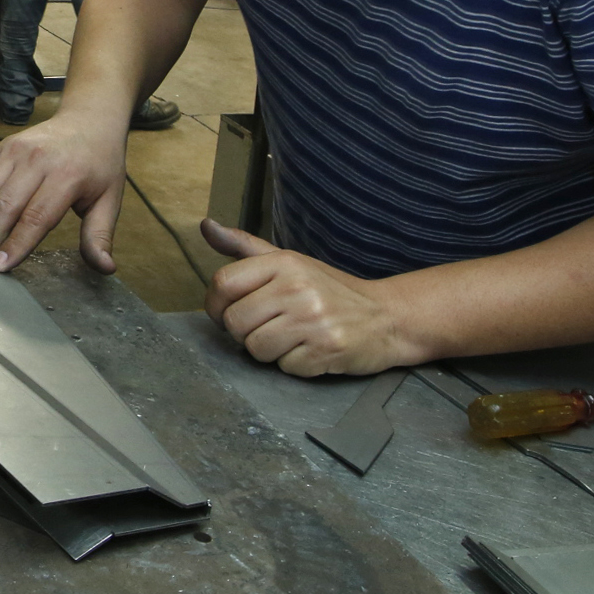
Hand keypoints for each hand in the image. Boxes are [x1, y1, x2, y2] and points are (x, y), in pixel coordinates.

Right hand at [0, 108, 125, 271]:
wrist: (90, 120)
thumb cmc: (100, 164)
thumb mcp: (110, 199)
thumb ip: (100, 235)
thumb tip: (105, 268)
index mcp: (68, 176)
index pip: (37, 217)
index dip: (16, 244)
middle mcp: (38, 160)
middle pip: (6, 204)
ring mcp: (17, 151)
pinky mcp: (3, 147)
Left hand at [199, 217, 422, 377]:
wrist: (387, 316)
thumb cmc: (331, 291)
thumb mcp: (289, 262)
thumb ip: (244, 247)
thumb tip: (206, 226)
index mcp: (283, 263)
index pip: (223, 284)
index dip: (216, 306)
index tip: (229, 313)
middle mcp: (297, 287)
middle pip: (235, 322)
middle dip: (245, 333)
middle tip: (269, 327)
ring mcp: (313, 319)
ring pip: (256, 348)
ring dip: (269, 351)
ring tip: (292, 338)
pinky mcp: (327, 350)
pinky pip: (285, 367)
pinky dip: (295, 365)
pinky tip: (312, 350)